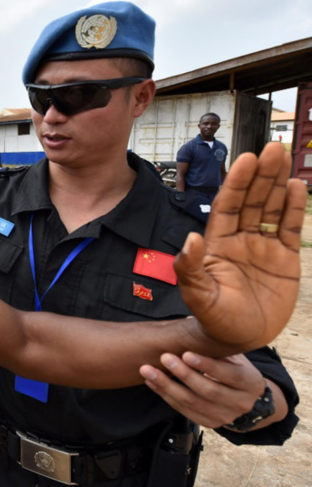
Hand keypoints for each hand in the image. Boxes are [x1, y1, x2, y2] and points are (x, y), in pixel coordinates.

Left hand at [140, 352, 268, 427]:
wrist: (248, 399)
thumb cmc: (236, 369)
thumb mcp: (235, 356)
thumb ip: (216, 344)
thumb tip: (189, 321)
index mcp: (250, 382)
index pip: (230, 375)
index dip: (207, 365)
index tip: (186, 353)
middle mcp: (241, 402)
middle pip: (209, 390)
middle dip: (184, 374)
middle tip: (164, 358)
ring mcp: (225, 416)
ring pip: (193, 403)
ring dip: (167, 386)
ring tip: (148, 371)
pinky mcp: (209, 422)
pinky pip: (184, 411)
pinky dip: (165, 396)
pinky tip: (152, 382)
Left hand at [176, 142, 303, 348]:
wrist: (238, 339)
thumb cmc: (212, 318)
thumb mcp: (198, 295)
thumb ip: (190, 268)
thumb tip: (190, 238)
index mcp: (217, 243)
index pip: (228, 206)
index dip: (236, 183)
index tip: (245, 160)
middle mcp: (240, 239)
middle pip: (252, 200)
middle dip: (261, 174)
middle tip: (272, 147)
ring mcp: (263, 246)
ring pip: (271, 208)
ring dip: (278, 183)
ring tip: (284, 156)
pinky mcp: (284, 258)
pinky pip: (289, 228)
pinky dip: (293, 208)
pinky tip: (297, 186)